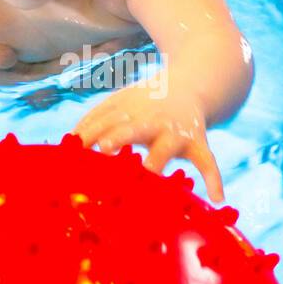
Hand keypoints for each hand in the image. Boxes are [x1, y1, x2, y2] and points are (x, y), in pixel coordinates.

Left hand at [72, 85, 223, 202]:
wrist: (193, 85)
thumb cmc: (144, 104)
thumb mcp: (120, 104)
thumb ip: (94, 122)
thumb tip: (65, 145)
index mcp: (128, 110)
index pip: (105, 121)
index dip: (89, 134)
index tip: (71, 151)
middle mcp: (152, 120)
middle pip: (133, 128)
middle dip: (120, 137)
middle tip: (103, 148)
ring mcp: (176, 132)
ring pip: (167, 147)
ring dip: (159, 159)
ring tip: (151, 174)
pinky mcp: (199, 142)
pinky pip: (208, 162)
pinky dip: (214, 179)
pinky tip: (217, 198)